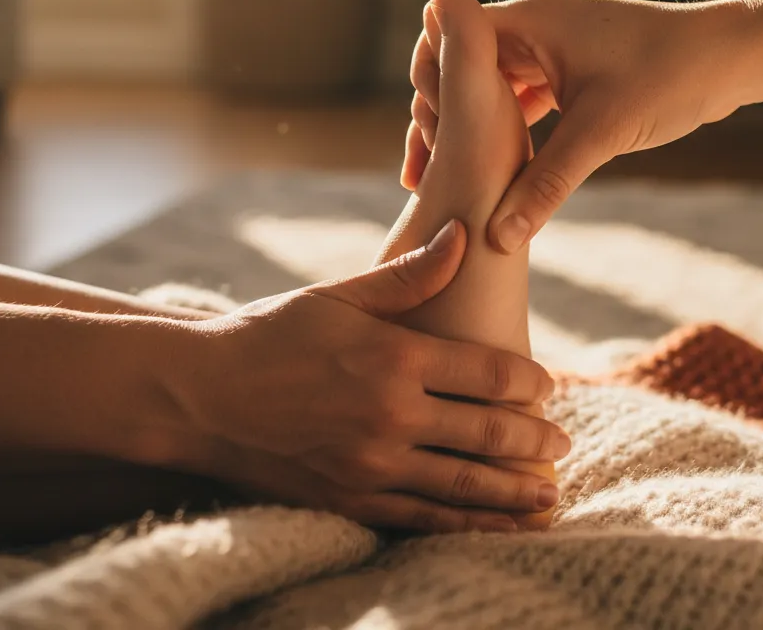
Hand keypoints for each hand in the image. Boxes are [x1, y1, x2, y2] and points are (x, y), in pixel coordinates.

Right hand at [158, 220, 569, 533]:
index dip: (527, 381)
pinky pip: (424, 519)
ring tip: (552, 496)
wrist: (198, 394)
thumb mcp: (338, 295)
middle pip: (487, 431)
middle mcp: (390, 414)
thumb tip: (463, 235)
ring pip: (464, 484)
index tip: (549, 388)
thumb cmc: (269, 333)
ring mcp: (371, 464)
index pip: (486, 371)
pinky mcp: (350, 500)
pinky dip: (469, 525)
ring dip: (515, 492)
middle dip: (533, 439)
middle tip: (564, 443)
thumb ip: (409, 276)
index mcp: (393, 356)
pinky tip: (497, 527)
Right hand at [403, 0, 739, 251]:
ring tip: (441, 179)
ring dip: (468, 125)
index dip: (428, 85)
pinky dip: (502, 127)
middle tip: (420, 173)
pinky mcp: (570, 68)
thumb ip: (546, 185)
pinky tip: (490, 170)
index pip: (447, 39)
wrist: (734, 57)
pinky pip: (519, 95)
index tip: (428, 137)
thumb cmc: (671, 75)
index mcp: (530, 20)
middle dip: (437, 114)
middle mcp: (533, 25)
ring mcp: (551, 46)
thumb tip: (499, 237)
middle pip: (460, 65)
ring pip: (488, 85)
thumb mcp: (602, 134)